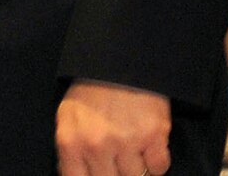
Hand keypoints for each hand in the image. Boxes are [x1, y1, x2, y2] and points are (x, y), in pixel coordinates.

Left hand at [56, 80, 171, 175]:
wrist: (118, 64)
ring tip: (132, 148)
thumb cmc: (90, 93)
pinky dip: (156, 161)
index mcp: (71, 142)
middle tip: (117, 160)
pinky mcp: (153, 135)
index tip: (99, 172)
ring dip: (137, 167)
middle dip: (114, 173)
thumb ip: (71, 151)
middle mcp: (97, 145)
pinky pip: (159, 168)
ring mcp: (126, 142)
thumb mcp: (68, 119)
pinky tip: (148, 145)